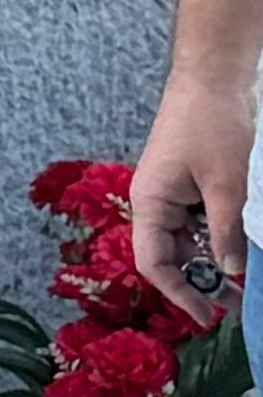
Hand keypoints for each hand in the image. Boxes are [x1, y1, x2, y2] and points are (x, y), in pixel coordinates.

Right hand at [137, 51, 253, 319]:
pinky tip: (243, 248)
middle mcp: (155, 203)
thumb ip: (226, 231)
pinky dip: (219, 240)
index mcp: (150, 202)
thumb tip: (232, 271)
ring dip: (213, 263)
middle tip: (237, 305)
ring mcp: (173, 194)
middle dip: (200, 284)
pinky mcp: (190, 186)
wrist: (213, 80)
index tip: (208, 315)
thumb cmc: (211, 126)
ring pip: (188, 242)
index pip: (153, 262)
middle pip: (170, 256)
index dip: (179, 292)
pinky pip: (199, 224)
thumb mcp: (226, 184)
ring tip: (246, 282)